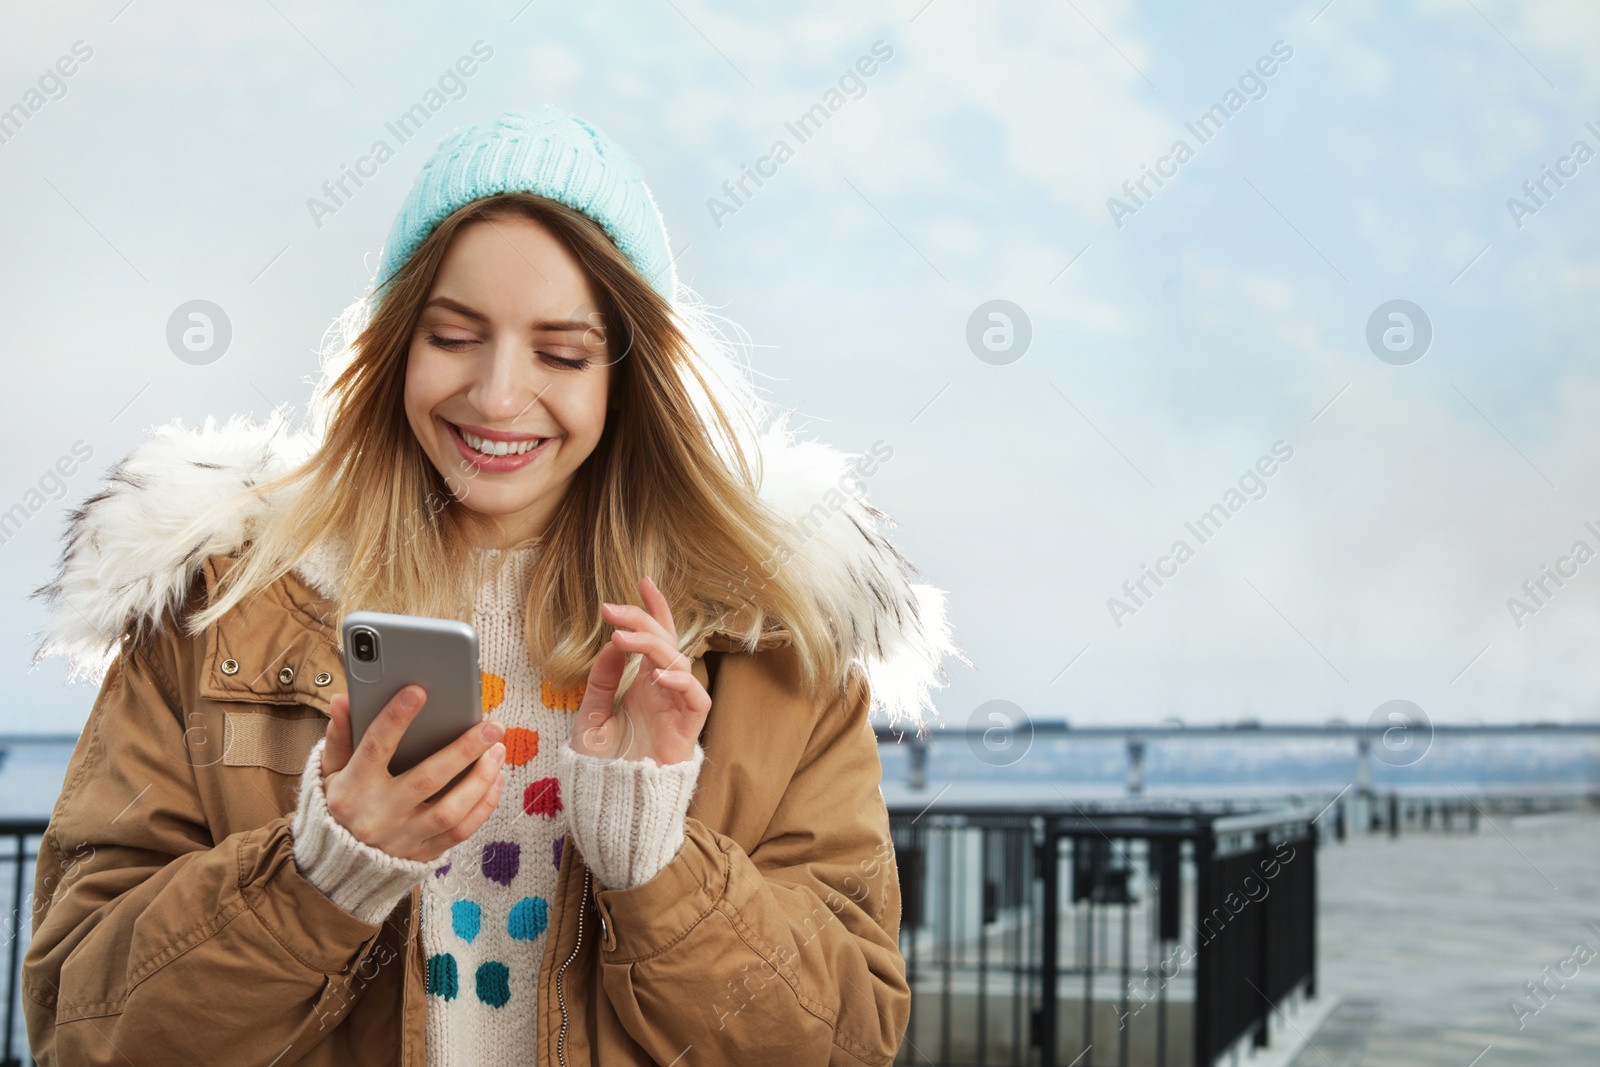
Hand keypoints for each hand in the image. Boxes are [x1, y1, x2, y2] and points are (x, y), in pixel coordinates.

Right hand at [320, 685, 507, 862]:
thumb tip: (343, 700)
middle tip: (492, 725)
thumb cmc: (340, 807)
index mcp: (353, 789)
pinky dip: (484, 805)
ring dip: (481, 779)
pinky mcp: (423, 854)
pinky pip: (461, 832)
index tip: (418, 691)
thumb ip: (339, 737)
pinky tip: (496, 780)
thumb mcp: (329, 773)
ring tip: (498, 750)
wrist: (339, 867)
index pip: (375, 748)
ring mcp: (403, 838)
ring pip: (451, 810)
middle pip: (428, 779)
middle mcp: (379, 814)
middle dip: (464, 749)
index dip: (395, 719)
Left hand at [570, 575, 710, 764]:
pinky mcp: (687, 730)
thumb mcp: (591, 714)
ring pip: (678, 662)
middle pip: (665, 642)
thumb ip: (603, 679)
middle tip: (611, 609)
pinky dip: (681, 682)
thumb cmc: (602, 766)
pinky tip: (658, 675)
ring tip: (621, 640)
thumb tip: (613, 644)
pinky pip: (696, 699)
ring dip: (652, 646)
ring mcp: (676, 709)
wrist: (609, 805)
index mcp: (643, 684)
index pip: (654, 638)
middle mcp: (662, 691)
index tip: (642, 581)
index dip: (653, 609)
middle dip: (642, 620)